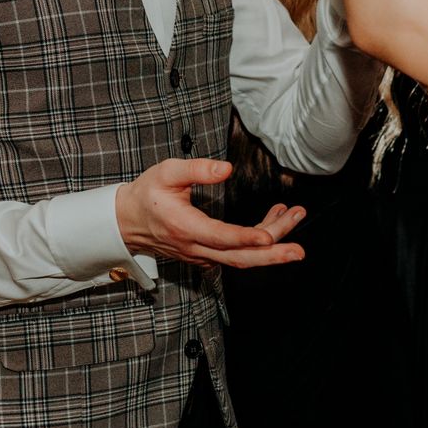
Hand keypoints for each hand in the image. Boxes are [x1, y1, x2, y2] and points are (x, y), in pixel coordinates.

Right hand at [114, 158, 306, 267]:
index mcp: (185, 228)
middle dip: (272, 255)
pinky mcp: (208, 255)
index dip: (246, 238)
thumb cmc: (148, 194)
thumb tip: (226, 169)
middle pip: (239, 258)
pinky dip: (259, 241)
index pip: (220, 237)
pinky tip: (275, 220)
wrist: (128, 221)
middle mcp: (195, 248)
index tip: (270, 236)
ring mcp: (202, 255)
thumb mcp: (166, 172)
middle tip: (298, 251)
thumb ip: (196, 169)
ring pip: (242, 257)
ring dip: (272, 243)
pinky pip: (237, 253)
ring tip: (295, 216)